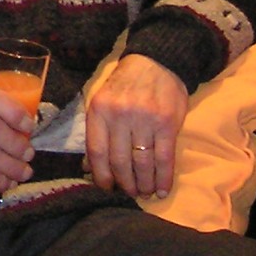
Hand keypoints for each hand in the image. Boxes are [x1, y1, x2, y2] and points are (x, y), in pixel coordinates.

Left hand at [84, 53, 187, 198]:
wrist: (156, 62)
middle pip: (120, 161)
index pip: (97, 151)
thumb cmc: (126, 86)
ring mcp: (145, 119)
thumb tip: (88, 167)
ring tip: (145, 192)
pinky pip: (164, 157)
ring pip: (143, 162)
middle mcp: (120, 115)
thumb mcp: (103, 102)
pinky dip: (163, 177)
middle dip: (125, 183)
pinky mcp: (167, 123)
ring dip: (144, 183)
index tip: (106, 188)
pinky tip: (162, 189)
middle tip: (129, 193)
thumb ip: (97, 132)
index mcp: (100, 110)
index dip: (101, 175)